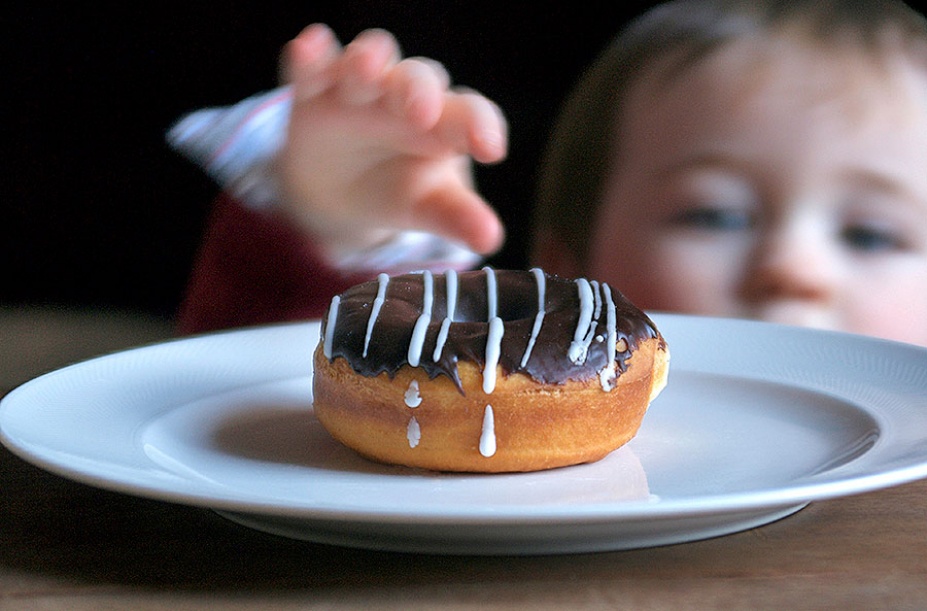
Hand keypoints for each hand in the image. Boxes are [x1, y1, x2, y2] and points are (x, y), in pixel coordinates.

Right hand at [275, 24, 507, 255]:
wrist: (339, 189)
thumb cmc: (398, 189)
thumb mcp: (427, 207)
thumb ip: (457, 217)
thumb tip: (491, 239)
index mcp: (445, 122)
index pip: (471, 112)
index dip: (481, 125)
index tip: (491, 150)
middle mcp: (406, 93)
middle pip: (420, 77)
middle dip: (420, 91)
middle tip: (422, 114)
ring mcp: (359, 86)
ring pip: (369, 57)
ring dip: (367, 58)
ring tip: (366, 69)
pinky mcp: (313, 89)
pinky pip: (310, 65)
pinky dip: (309, 54)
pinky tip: (308, 48)